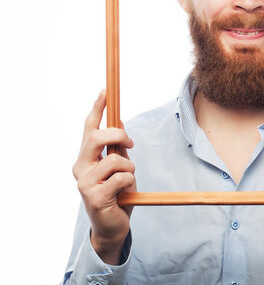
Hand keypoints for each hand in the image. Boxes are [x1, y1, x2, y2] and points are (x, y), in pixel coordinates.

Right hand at [72, 90, 135, 264]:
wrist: (113, 225)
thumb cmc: (116, 194)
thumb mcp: (119, 166)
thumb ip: (116, 148)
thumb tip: (120, 124)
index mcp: (86, 158)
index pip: (89, 128)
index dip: (97, 109)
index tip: (105, 91)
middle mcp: (80, 168)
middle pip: (97, 137)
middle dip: (118, 134)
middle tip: (131, 142)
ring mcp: (85, 183)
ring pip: (115, 159)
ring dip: (129, 167)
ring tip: (126, 179)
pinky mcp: (95, 196)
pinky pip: (122, 177)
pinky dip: (129, 181)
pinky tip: (124, 192)